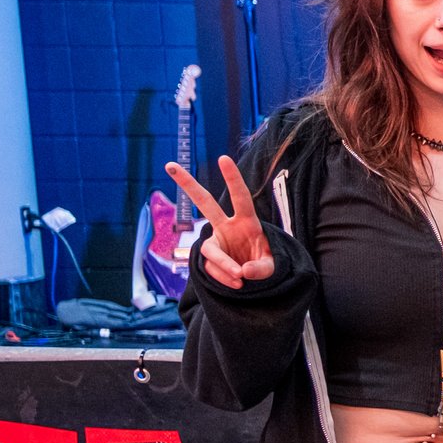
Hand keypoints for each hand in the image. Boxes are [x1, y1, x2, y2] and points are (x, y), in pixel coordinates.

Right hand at [165, 155, 271, 289]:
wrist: (255, 281)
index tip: (223, 158)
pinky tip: (237, 285)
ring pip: (209, 250)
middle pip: (204, 203)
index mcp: (247, 221)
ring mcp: (216, 242)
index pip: (241, 197)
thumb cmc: (266, 265)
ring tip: (240, 278)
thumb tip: (242, 272)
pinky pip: (212, 269)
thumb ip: (262, 268)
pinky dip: (224, 278)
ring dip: (223, 265)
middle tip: (169, 164)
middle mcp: (227, 227)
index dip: (233, 179)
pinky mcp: (208, 259)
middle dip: (188, 184)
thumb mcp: (273, 267)